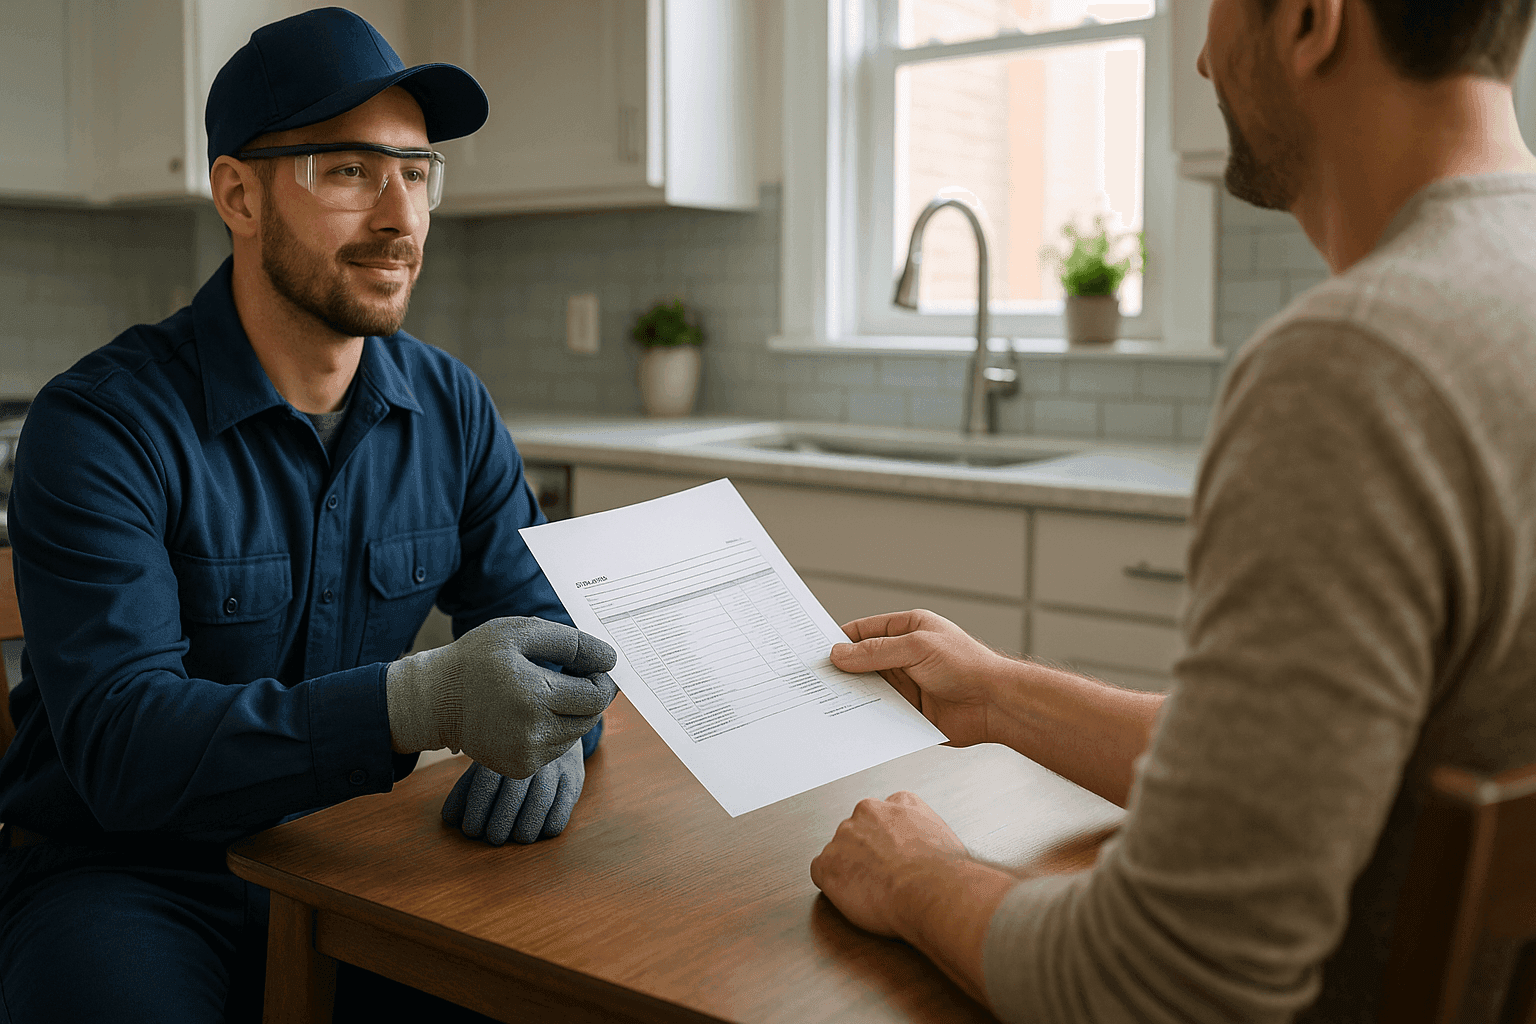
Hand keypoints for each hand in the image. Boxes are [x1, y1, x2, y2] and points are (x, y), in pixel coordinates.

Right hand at [386, 616, 617, 779]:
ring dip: (570, 714)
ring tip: (543, 693)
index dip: (602, 679)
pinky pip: (554, 749)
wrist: (433, 701)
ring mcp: (526, 756)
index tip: (591, 666)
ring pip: (573, 735)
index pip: (597, 696)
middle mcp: (534, 733)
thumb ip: (570, 643)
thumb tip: (610, 659)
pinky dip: (552, 730)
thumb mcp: (520, 633)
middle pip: (589, 718)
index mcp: (536, 696)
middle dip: (588, 697)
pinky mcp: (519, 768)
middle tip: (568, 676)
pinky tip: (529, 713)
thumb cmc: (477, 659)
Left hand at [441, 743, 584, 844]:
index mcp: (503, 748)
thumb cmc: (511, 753)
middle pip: (514, 794)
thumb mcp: (488, 762)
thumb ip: (467, 788)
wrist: (554, 723)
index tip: (471, 830)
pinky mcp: (574, 777)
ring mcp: (555, 764)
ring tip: (518, 838)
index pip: (487, 782)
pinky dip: (552, 823)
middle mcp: (529, 754)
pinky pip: (564, 805)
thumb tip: (451, 819)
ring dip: (526, 826)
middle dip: (501, 823)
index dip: (477, 810)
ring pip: (541, 801)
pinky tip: (541, 830)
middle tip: (493, 838)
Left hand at [810, 791, 968, 938]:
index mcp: (900, 802)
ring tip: (873, 891)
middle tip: (883, 877)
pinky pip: (822, 873)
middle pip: (859, 830)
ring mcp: (844, 835)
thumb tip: (931, 850)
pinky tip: (855, 897)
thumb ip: (928, 833)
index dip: (888, 837)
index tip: (894, 853)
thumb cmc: (945, 874)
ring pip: (840, 851)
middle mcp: (868, 811)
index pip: (885, 813)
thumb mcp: (947, 838)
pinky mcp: (827, 863)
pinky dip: (833, 886)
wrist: (932, 891)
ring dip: (850, 868)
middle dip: (867, 852)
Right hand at [831, 609, 1003, 746]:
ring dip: (851, 694)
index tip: (815, 650)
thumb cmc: (966, 666)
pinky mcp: (908, 711)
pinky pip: (879, 711)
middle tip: (814, 677)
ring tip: (823, 699)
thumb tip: (840, 654)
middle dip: (842, 669)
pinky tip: (848, 718)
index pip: (865, 631)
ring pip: (868, 688)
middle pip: (862, 661)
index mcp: (909, 630)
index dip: (840, 639)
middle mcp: (905, 656)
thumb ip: (876, 652)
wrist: (994, 705)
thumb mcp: (917, 648)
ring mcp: (906, 684)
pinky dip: (865, 714)